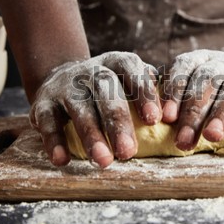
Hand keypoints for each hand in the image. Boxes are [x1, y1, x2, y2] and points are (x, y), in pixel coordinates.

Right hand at [29, 52, 159, 167]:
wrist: (64, 78)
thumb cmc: (111, 88)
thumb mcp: (130, 81)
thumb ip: (152, 91)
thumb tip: (180, 113)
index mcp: (118, 62)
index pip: (132, 69)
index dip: (143, 92)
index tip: (155, 120)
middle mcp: (92, 70)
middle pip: (106, 90)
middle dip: (117, 121)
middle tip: (128, 152)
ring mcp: (66, 84)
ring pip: (79, 107)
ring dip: (90, 135)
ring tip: (103, 161)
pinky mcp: (43, 100)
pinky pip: (46, 120)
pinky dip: (54, 140)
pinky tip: (63, 160)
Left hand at [161, 50, 223, 149]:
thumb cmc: (219, 87)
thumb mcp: (198, 84)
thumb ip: (179, 98)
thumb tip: (154, 120)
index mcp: (201, 60)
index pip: (183, 68)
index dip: (174, 91)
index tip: (166, 118)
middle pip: (206, 82)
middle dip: (194, 111)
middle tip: (183, 140)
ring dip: (223, 114)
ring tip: (213, 137)